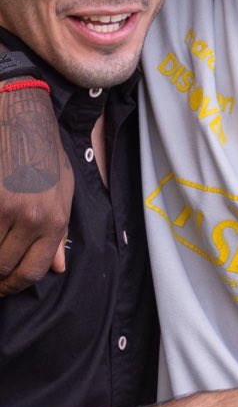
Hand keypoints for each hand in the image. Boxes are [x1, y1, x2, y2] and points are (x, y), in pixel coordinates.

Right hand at [0, 87, 73, 294]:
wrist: (22, 119)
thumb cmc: (44, 155)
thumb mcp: (63, 192)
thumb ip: (59, 234)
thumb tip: (58, 268)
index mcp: (54, 220)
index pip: (31, 271)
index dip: (13, 286)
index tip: (3, 288)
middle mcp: (30, 218)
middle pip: (2, 268)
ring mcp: (3, 207)